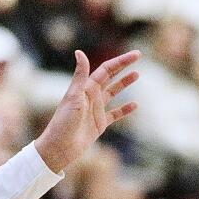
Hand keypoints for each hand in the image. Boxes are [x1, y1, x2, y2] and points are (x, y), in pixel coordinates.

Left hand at [34, 50, 139, 173]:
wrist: (59, 147)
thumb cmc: (63, 122)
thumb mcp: (73, 96)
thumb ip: (80, 76)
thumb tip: (79, 51)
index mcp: (85, 89)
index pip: (106, 70)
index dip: (121, 61)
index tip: (137, 54)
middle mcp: (90, 97)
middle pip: (110, 77)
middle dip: (123, 66)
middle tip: (139, 56)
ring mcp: (95, 110)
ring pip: (113, 93)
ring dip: (124, 84)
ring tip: (137, 75)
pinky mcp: (99, 124)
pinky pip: (115, 114)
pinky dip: (125, 109)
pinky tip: (135, 105)